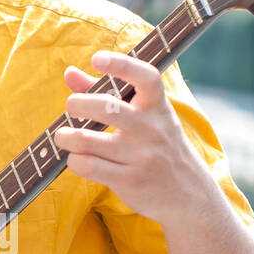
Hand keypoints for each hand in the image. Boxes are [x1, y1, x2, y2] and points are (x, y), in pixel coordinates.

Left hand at [55, 50, 210, 225]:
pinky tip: (76, 158)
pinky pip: (88, 165)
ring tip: (64, 136)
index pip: (146, 77)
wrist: (189, 195)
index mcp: (158, 107)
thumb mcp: (146, 117)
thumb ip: (107, 92)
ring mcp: (141, 156)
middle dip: (76, 104)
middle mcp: (151, 129)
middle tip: (70, 107)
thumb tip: (69, 73)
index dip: (121, 64)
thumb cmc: (159, 148)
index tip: (97, 59)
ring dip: (65, 136)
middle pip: (105, 107)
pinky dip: (74, 161)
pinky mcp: (129, 180)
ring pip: (86, 139)